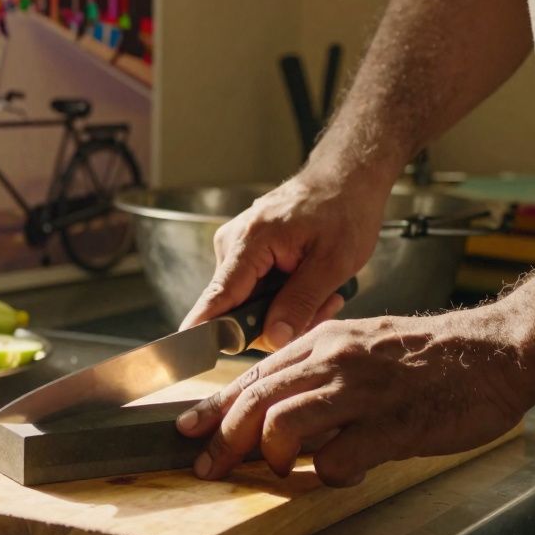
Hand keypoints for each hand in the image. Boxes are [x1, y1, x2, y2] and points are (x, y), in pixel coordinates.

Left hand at [175, 306, 534, 485]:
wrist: (496, 352)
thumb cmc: (434, 355)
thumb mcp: (365, 344)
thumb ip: (322, 368)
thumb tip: (279, 402)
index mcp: (326, 341)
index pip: (253, 375)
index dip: (215, 407)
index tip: (189, 429)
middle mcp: (335, 361)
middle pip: (255, 401)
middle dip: (223, 439)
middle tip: (210, 466)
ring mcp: (360, 393)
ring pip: (281, 426)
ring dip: (272, 458)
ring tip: (284, 470)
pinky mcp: (389, 427)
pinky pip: (334, 462)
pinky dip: (328, 477)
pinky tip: (346, 474)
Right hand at [181, 172, 385, 349]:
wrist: (346, 178)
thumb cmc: (344, 211)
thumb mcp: (334, 263)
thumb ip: (301, 302)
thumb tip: (273, 339)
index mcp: (251, 241)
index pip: (219, 296)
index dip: (206, 330)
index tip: (187, 355)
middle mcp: (233, 243)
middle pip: (236, 309)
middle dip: (278, 321)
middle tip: (324, 309)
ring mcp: (237, 247)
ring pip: (249, 304)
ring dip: (286, 310)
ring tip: (324, 293)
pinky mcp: (246, 252)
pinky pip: (255, 290)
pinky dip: (283, 296)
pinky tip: (311, 285)